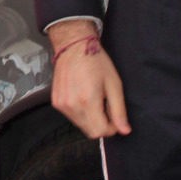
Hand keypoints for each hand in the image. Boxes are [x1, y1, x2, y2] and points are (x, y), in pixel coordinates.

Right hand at [48, 23, 130, 138]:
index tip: (114, 117)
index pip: (100, 132)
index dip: (111, 128)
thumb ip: (119, 110)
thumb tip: (124, 130)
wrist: (74, 47)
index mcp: (87, 101)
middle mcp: (72, 105)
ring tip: (94, 98)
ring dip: (90, 118)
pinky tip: (83, 96)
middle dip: (101, 124)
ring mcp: (62, 105)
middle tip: (105, 106)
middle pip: (90, 131)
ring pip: (81, 125)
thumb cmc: (95, 61)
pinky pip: (72, 117)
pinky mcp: (56, 103)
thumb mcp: (114, 84)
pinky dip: (80, 112)